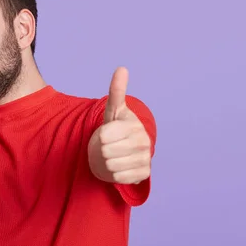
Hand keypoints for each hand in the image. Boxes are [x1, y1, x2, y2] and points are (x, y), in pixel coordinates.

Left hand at [89, 67, 150, 183]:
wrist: (124, 151)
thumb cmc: (115, 129)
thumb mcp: (113, 110)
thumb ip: (116, 91)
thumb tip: (122, 68)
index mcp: (134, 126)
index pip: (104, 136)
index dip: (101, 136)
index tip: (107, 134)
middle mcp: (143, 142)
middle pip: (106, 151)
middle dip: (102, 150)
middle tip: (109, 146)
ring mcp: (145, 159)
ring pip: (111, 166)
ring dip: (107, 162)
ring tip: (113, 156)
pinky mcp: (143, 174)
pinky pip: (118, 177)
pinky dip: (114, 174)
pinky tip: (120, 166)